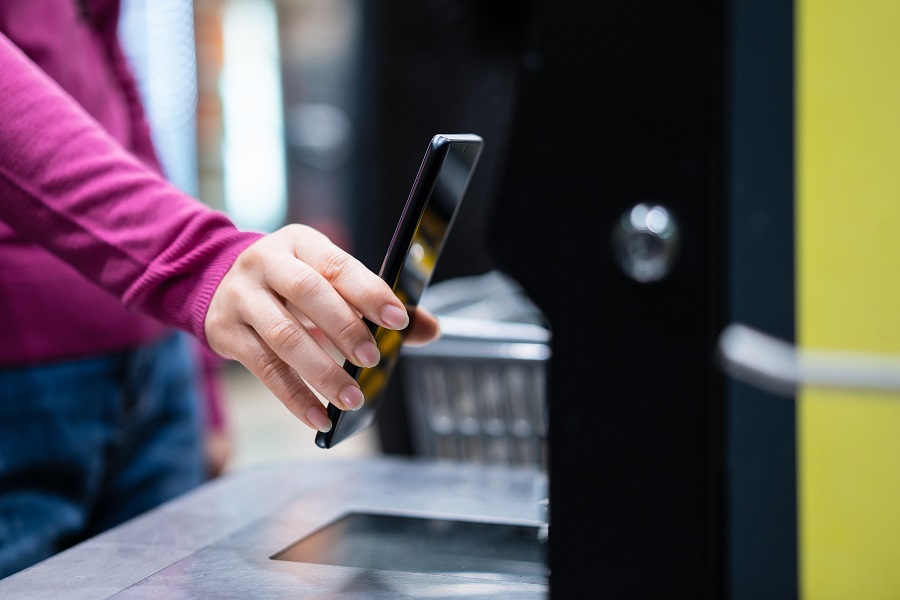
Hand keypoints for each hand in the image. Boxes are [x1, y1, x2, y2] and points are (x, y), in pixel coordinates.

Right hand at [204, 224, 439, 432]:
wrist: (218, 282)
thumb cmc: (292, 284)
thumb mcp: (329, 280)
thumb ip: (377, 304)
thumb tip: (430, 329)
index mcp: (301, 243)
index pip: (338, 265)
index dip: (369, 292)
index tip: (398, 320)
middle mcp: (266, 263)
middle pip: (307, 293)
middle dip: (345, 328)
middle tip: (372, 360)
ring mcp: (241, 297)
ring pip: (284, 335)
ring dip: (322, 371)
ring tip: (352, 398)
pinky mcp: (226, 332)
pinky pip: (263, 369)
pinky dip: (294, 396)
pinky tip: (319, 416)